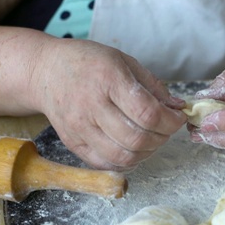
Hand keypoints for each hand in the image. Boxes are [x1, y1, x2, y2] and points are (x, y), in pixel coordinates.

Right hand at [32, 39, 185, 170]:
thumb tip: (178, 107)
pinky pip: (105, 164)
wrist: (45, 71)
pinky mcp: (72, 143)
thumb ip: (152, 85)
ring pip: (122, 157)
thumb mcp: (123, 61)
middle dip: (162, 138)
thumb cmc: (87, 63)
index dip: (170, 121)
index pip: (147, 113)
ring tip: (151, 139)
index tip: (178, 118)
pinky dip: (126, 161)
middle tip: (166, 128)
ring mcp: (79, 128)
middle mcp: (91, 106)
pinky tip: (132, 148)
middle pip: (137, 139)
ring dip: (147, 153)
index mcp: (108, 79)